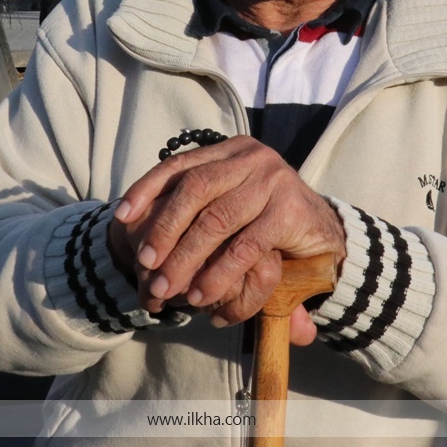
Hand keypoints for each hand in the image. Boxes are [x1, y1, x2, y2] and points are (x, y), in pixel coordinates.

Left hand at [109, 137, 343, 340]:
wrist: (326, 233)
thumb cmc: (264, 221)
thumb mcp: (228, 205)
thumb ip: (191, 207)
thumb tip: (123, 218)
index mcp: (230, 151)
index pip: (179, 165)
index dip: (146, 189)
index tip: (121, 218)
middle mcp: (251, 157)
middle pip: (194, 190)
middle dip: (164, 229)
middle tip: (144, 265)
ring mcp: (273, 181)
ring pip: (217, 220)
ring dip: (186, 258)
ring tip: (167, 289)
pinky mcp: (290, 212)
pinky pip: (245, 246)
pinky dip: (219, 273)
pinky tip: (202, 295)